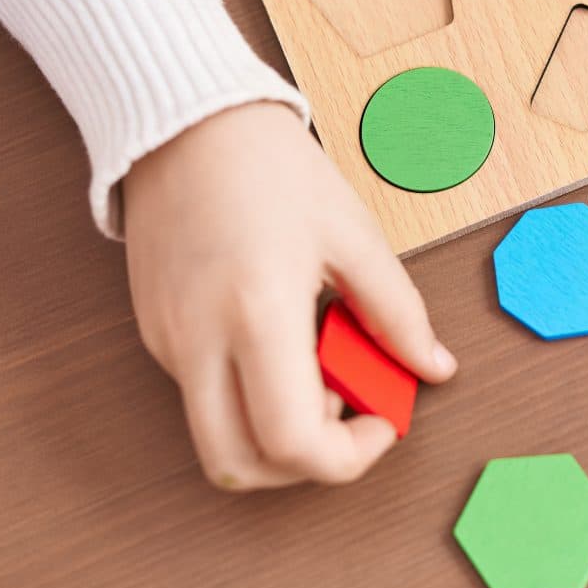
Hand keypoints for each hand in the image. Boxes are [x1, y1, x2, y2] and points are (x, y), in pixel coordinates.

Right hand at [122, 102, 455, 490]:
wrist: (184, 120)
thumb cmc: (269, 165)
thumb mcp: (353, 235)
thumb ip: (398, 313)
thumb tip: (434, 368)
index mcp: (257, 314)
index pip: (293, 444)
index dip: (348, 456)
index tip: (382, 421)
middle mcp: (198, 341)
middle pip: (239, 468)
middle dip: (302, 466)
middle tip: (346, 413)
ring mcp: (166, 342)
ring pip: (216, 438)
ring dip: (273, 432)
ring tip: (314, 364)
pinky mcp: (153, 333)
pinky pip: (201, 397)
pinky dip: (248, 395)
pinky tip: (279, 338)